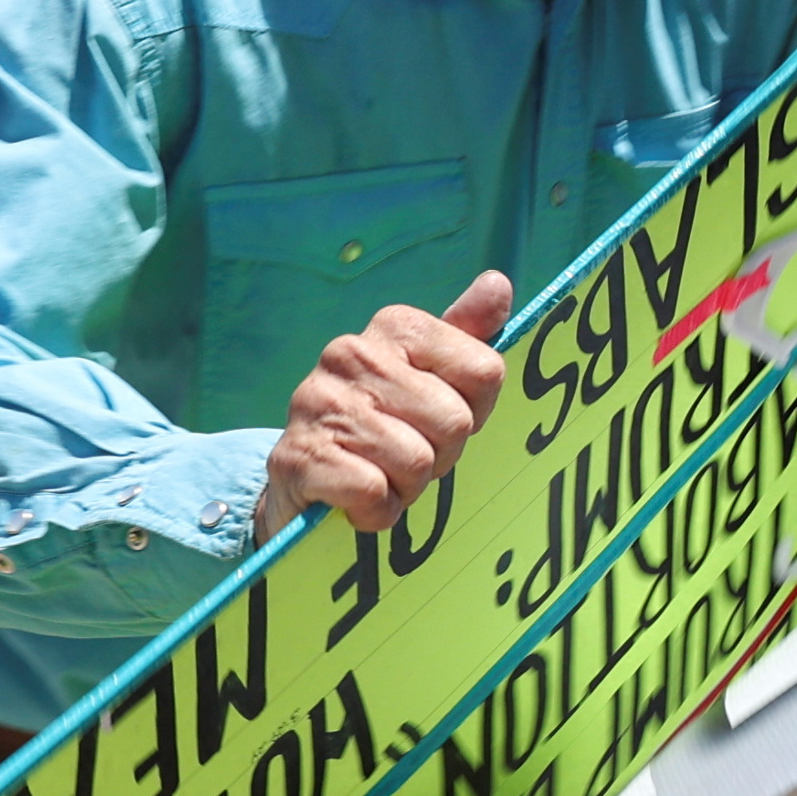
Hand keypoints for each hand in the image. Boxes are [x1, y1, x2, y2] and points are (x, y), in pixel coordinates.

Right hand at [258, 274, 512, 535]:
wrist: (302, 477)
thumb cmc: (382, 426)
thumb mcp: (427, 377)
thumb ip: (465, 335)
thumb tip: (497, 284)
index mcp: (394, 327)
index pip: (485, 371)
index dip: (474, 412)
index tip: (439, 420)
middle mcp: (352, 354)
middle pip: (455, 422)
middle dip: (441, 456)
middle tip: (406, 457)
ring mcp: (320, 403)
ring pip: (416, 462)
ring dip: (406, 489)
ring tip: (379, 476)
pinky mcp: (299, 456)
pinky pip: (372, 492)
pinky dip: (375, 511)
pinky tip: (357, 500)